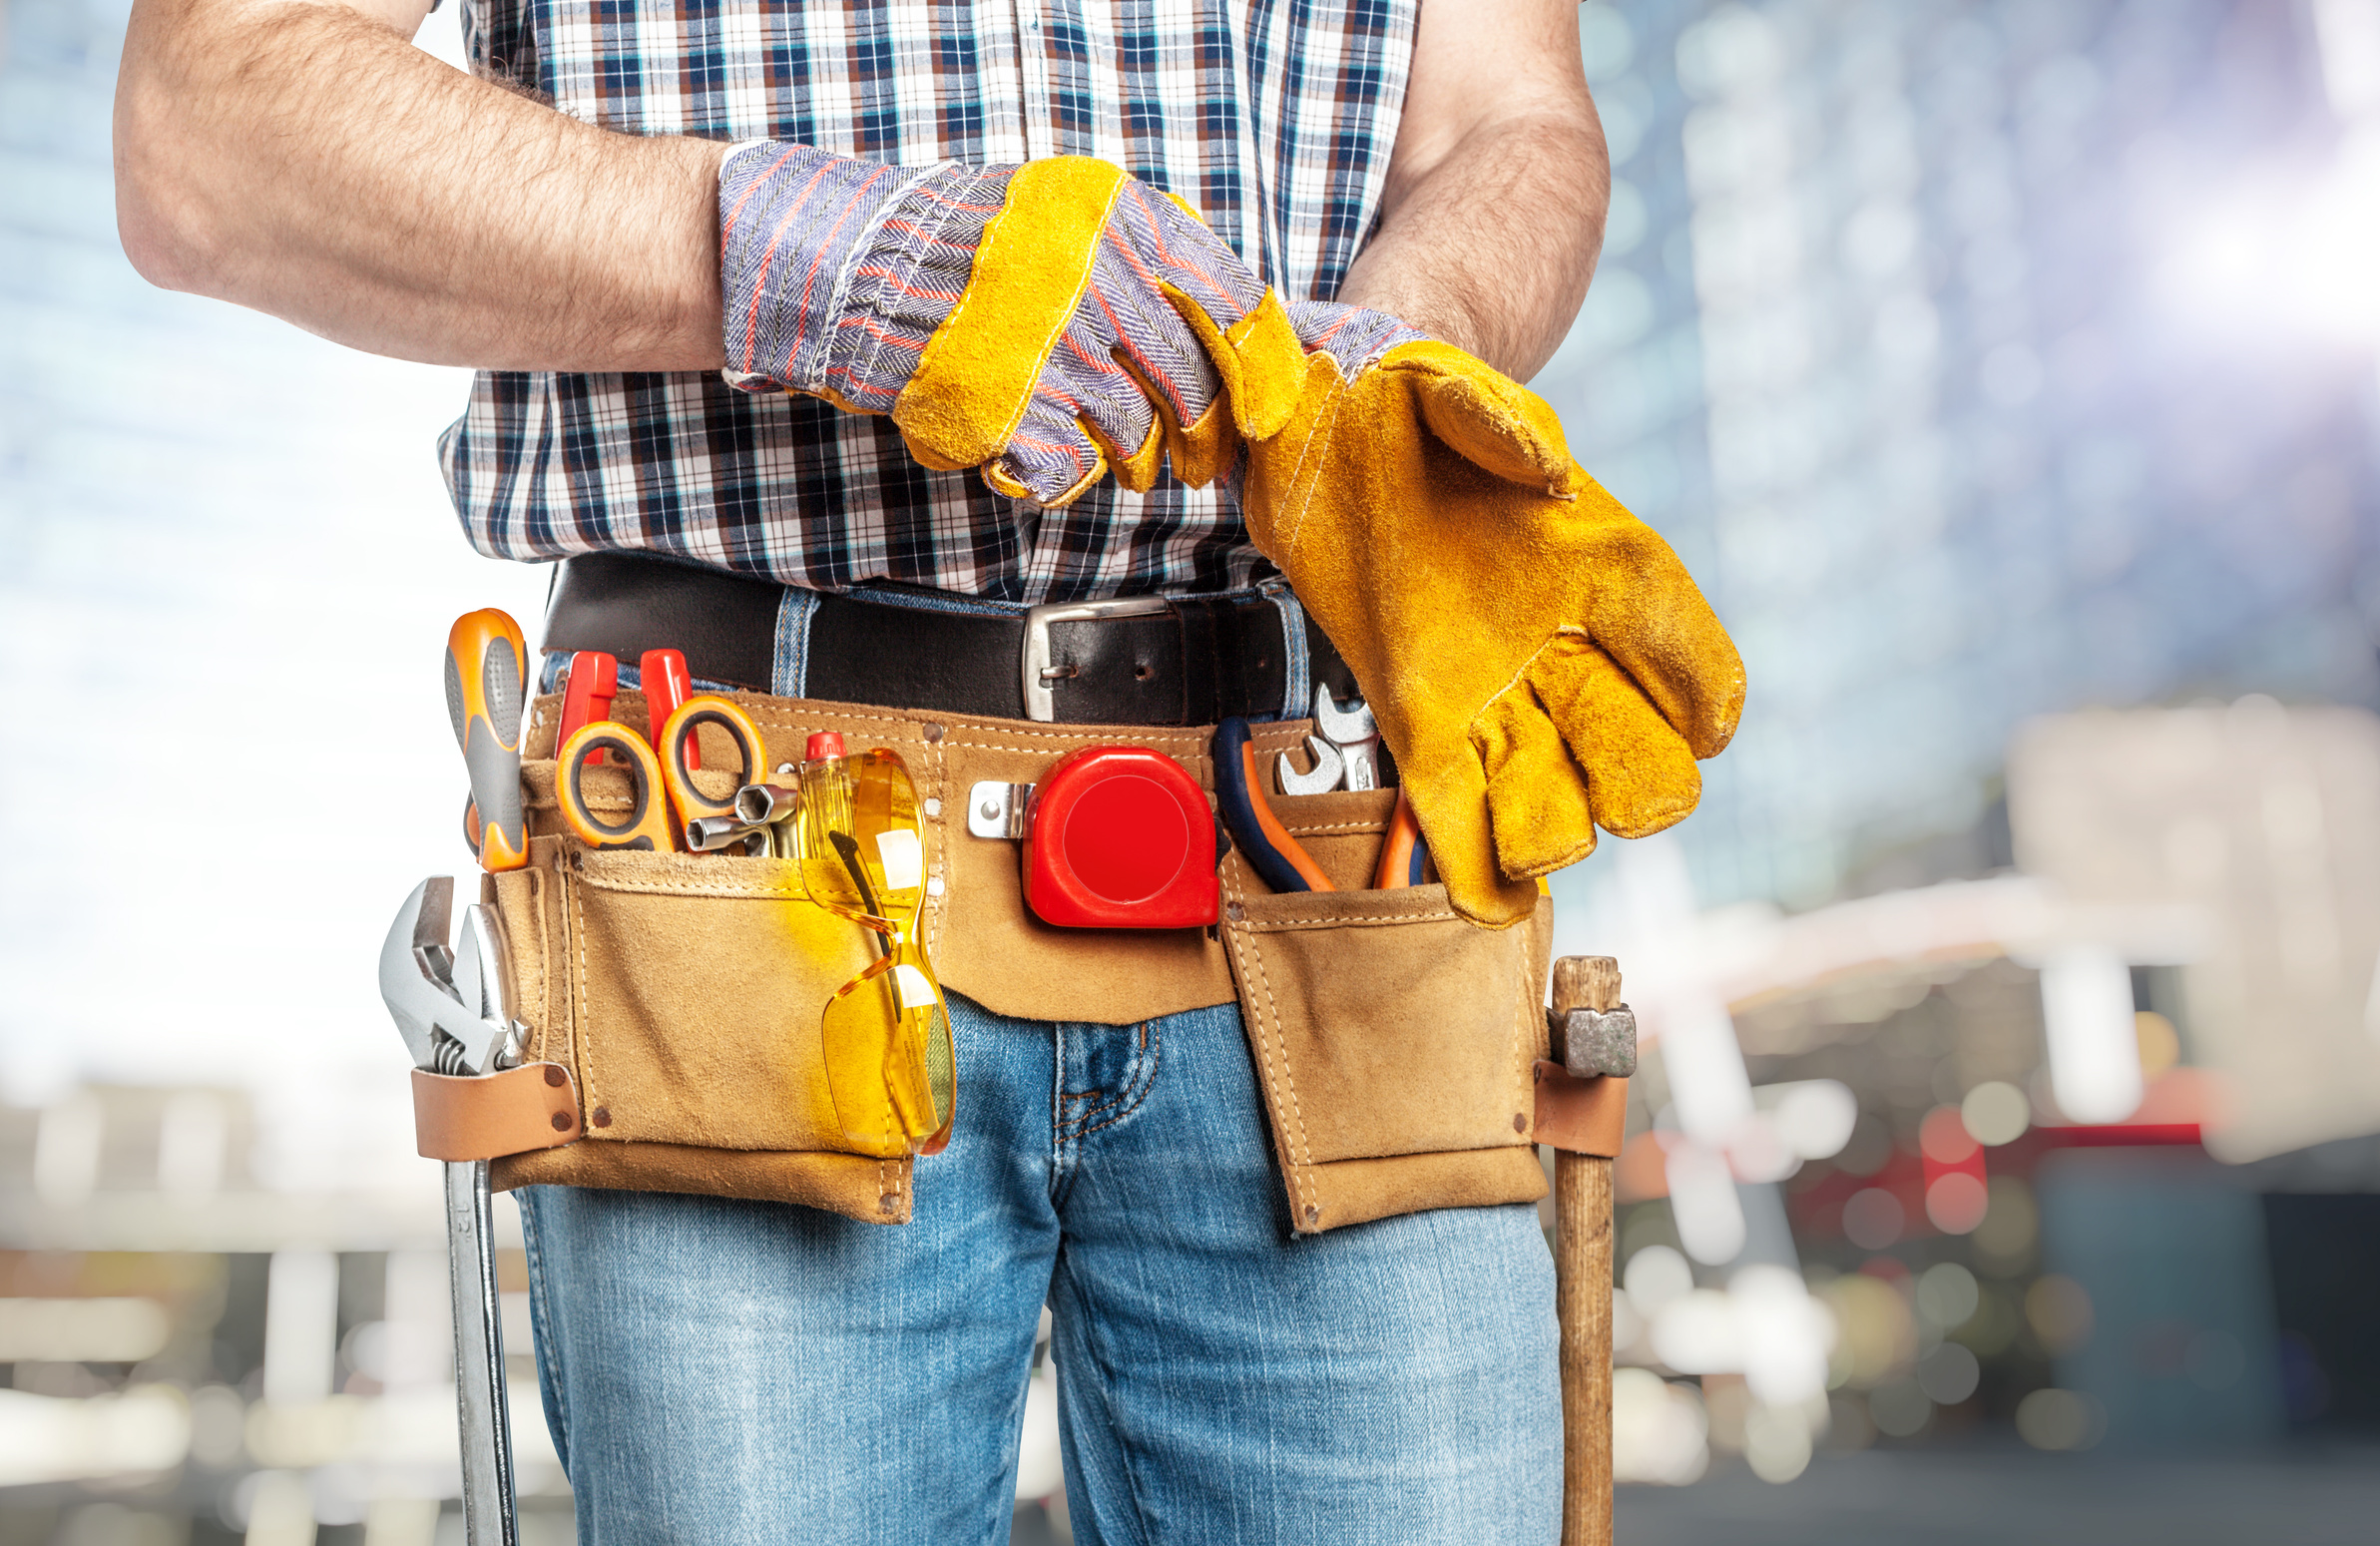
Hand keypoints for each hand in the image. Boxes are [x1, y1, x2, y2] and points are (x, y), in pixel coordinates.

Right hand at [719, 147, 1285, 505]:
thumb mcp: (1071, 213)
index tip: (1264, 411)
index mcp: (1128, 221)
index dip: (1263, 370)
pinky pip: (1072, 467)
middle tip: (1199, 462)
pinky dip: (1063, 475)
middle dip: (1203, 440)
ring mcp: (1059, 350)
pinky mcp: (1014, 411)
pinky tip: (1037, 455)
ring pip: (1137, 437)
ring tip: (1112, 457)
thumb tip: (1229, 335)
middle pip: (1195, 387)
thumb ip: (1148, 259)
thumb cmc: (967, 245)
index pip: (1236, 304)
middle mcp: (1104, 280)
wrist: (856, 266)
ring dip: (1131, 461)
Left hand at [1206, 310, 1744, 925]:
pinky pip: (1459, 805)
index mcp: (1599, 564)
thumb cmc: (1408, 400)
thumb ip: (1500, 421)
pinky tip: (1489, 897)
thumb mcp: (1449, 387)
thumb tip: (1551, 471)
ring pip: (1554, 795)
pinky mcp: (1418, 719)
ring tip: (1532, 848)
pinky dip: (1476, 860)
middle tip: (1608, 795)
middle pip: (1634, 750)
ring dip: (1554, 831)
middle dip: (1635, 785)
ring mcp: (1491, 692)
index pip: (1683, 647)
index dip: (1703, 694)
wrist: (1323, 424)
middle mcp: (1561, 645)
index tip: (1706, 727)